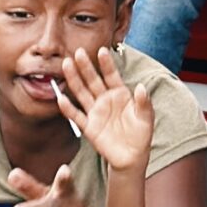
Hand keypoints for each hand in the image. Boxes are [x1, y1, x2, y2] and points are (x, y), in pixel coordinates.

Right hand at [58, 46, 156, 173]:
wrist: (132, 156)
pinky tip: (61, 98)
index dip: (106, 64)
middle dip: (86, 66)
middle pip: (93, 80)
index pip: (111, 76)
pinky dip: (68, 108)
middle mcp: (106, 100)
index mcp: (120, 94)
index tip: (102, 50)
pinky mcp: (89, 127)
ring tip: (66, 65)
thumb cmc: (141, 134)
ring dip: (74, 80)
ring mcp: (96, 113)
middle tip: (78, 52)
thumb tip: (141, 86)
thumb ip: (143, 102)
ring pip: (82, 93)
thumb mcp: (146, 117)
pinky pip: (76, 116)